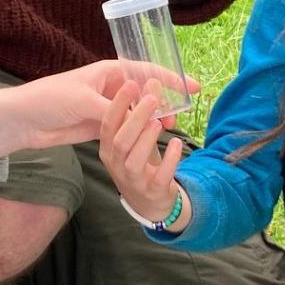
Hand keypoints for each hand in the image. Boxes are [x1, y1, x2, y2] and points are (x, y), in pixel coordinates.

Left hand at [0, 59, 198, 158]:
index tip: (192, 87)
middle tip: (179, 117)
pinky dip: (139, 133)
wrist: (23, 120)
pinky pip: (126, 128)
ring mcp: (106, 108)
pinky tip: (150, 140)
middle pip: (146, 93)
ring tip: (167, 131)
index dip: (170, 79)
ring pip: (138, 113)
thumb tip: (140, 120)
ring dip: (153, 120)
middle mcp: (110, 88)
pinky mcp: (99, 126)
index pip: (146, 71)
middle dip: (165, 102)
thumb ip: (114, 111)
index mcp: (109, 72)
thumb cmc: (51, 99)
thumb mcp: (85, 102)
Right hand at [97, 79, 184, 223]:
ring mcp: (133, 180)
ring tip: (159, 122)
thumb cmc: (140, 163)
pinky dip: (169, 159)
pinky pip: (160, 176)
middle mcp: (117, 165)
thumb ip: (141, 115)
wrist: (150, 202)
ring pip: (134, 160)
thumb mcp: (135, 141)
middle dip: (134, 118)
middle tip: (151, 99)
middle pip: (120, 141)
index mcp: (108, 149)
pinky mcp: (153, 191)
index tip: (130, 84)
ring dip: (147, 139)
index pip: (107, 125)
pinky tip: (177, 144)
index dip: (117, 105)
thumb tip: (152, 82)